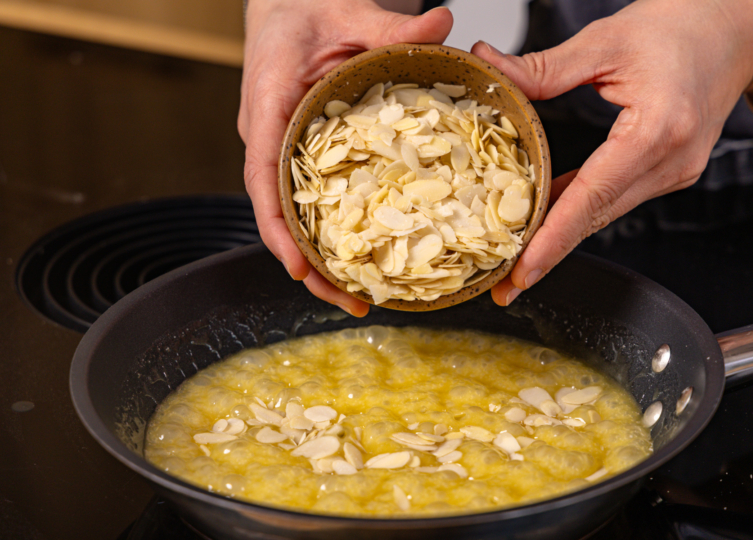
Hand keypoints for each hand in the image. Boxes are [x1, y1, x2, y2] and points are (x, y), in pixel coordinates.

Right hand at [238, 0, 452, 315]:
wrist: (284, 7)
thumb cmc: (304, 10)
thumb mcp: (348, 12)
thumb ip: (392, 27)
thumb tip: (444, 26)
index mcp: (269, 102)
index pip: (264, 175)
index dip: (278, 228)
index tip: (299, 267)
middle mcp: (268, 134)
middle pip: (278, 212)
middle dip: (307, 263)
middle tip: (352, 301)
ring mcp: (281, 147)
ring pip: (293, 214)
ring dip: (321, 258)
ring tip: (361, 296)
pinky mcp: (299, 152)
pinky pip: (309, 199)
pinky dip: (329, 231)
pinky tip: (362, 255)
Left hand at [472, 0, 752, 305]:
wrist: (736, 29)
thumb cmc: (685, 27)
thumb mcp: (607, 40)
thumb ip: (545, 67)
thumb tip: (491, 69)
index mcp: (657, 130)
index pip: (592, 198)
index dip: (552, 240)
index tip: (522, 272)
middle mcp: (671, 162)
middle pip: (596, 219)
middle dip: (547, 255)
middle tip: (501, 285)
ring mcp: (673, 172)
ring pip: (603, 213)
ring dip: (560, 236)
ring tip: (513, 259)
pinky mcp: (667, 172)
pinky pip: (613, 198)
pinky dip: (579, 210)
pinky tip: (544, 217)